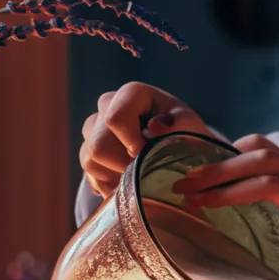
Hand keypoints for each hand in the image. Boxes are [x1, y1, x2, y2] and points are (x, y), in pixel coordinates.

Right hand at [79, 82, 212, 196]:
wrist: (180, 148)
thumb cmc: (185, 133)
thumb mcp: (190, 126)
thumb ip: (180, 123)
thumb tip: (155, 126)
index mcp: (132, 94)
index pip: (115, 117)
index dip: (129, 141)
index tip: (146, 153)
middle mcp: (106, 106)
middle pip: (99, 144)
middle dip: (123, 164)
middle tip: (145, 172)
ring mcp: (94, 129)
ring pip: (90, 160)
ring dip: (115, 175)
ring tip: (139, 177)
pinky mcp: (89, 151)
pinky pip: (89, 173)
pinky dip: (108, 184)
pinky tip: (127, 183)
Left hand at [172, 135, 278, 270]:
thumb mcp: (276, 208)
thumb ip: (251, 200)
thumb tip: (208, 207)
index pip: (239, 146)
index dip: (210, 155)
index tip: (182, 173)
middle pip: (241, 150)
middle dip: (206, 165)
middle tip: (177, 182)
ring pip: (252, 163)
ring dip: (217, 177)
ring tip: (190, 193)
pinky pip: (267, 186)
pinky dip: (238, 192)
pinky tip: (216, 204)